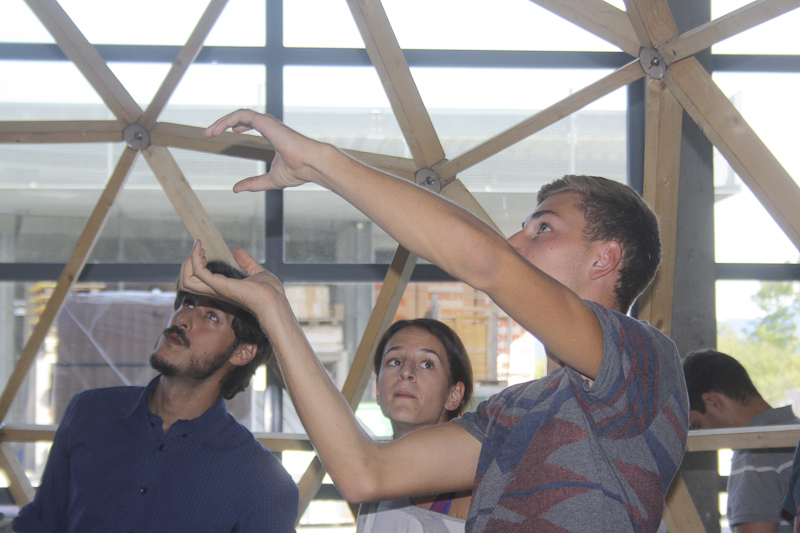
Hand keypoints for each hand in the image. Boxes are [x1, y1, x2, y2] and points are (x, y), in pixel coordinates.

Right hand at [179, 240, 286, 316]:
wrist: (275, 300)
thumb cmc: (270, 292)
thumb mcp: (256, 271)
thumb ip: (246, 262)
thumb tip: (237, 250)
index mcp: (221, 288)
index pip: (195, 282)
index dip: (195, 266)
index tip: (204, 253)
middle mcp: (215, 290)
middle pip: (185, 283)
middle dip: (187, 264)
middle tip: (199, 250)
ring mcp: (216, 288)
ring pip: (185, 281)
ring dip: (188, 262)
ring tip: (199, 249)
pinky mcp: (220, 285)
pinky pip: (198, 273)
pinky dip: (195, 259)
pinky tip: (203, 250)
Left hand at [204, 109, 323, 192]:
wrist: (310, 164)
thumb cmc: (297, 171)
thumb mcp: (269, 180)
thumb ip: (253, 183)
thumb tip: (235, 189)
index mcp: (273, 134)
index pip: (252, 122)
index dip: (238, 126)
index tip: (229, 132)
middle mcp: (270, 125)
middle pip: (242, 117)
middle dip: (224, 123)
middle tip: (209, 133)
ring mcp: (267, 122)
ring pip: (239, 114)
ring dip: (222, 121)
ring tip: (208, 132)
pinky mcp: (264, 121)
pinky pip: (240, 115)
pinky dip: (226, 120)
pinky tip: (217, 130)